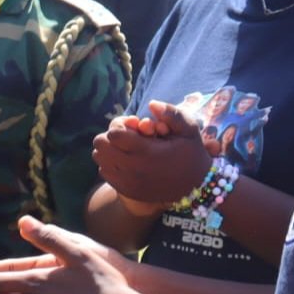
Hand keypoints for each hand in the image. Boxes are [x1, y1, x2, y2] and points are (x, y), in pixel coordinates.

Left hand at [92, 102, 211, 207]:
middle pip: (100, 144)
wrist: (194, 188)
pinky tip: (126, 161)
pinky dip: (110, 163)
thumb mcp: (190, 131)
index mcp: (148, 152)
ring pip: (99, 157)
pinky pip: (103, 171)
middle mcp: (133, 169)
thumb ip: (172, 114)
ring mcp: (126, 181)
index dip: (120, 125)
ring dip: (109, 149)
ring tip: (126, 148)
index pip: (113, 134)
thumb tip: (151, 104)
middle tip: (126, 136)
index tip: (133, 126)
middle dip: (111, 135)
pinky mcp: (124, 189)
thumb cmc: (191, 154)